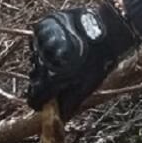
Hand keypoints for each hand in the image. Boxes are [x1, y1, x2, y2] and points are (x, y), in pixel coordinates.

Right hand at [26, 0, 137, 117]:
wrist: (107, 29)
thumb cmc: (100, 60)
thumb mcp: (86, 86)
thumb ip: (69, 102)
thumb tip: (59, 116)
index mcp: (53, 76)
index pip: (35, 96)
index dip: (39, 102)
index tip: (43, 103)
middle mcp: (43, 59)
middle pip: (34, 77)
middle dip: (43, 80)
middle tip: (57, 77)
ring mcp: (41, 41)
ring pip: (35, 57)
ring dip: (44, 61)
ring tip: (62, 57)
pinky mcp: (43, 26)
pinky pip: (38, 40)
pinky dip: (45, 45)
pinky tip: (60, 44)